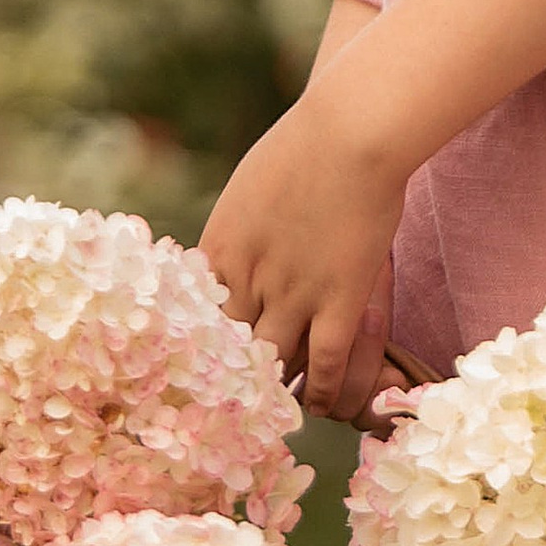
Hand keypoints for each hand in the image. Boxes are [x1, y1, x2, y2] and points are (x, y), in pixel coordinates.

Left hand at [200, 86, 405, 421]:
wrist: (350, 130)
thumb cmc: (304, 144)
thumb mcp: (248, 189)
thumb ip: (238, 227)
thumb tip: (235, 250)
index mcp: (218, 249)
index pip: (194, 319)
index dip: (196, 350)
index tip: (197, 372)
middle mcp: (247, 278)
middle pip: (226, 349)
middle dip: (225, 381)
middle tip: (225, 410)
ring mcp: (292, 293)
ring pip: (272, 363)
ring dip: (271, 391)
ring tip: (271, 414)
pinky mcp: (339, 300)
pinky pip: (322, 363)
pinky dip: (317, 390)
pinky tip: (317, 405)